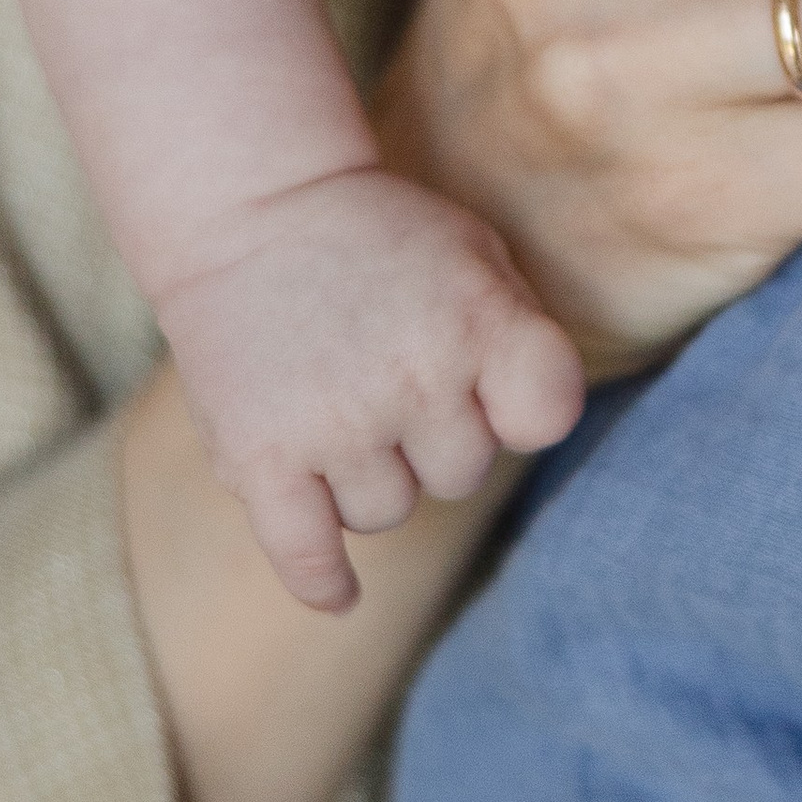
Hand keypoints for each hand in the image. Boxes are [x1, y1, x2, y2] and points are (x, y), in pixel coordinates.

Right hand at [155, 167, 583, 611]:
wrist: (254, 208)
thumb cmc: (381, 235)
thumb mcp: (474, 253)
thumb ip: (517, 333)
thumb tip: (540, 423)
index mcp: (478, 323)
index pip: (547, 415)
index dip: (523, 407)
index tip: (492, 384)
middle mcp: (414, 380)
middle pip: (462, 474)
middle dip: (437, 436)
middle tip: (393, 376)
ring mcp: (336, 426)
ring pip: (388, 512)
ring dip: (373, 474)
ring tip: (343, 406)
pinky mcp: (261, 458)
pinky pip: (307, 553)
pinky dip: (324, 580)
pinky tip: (341, 592)